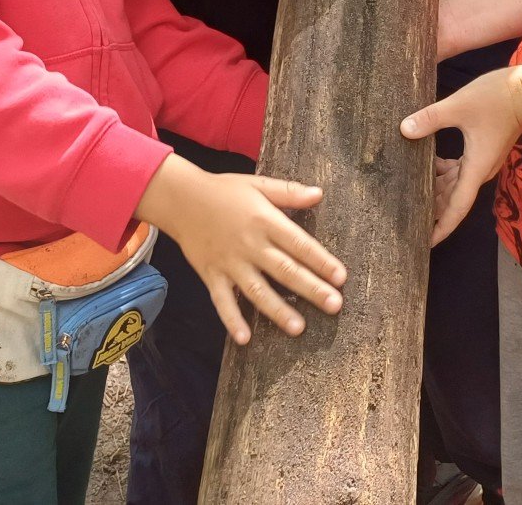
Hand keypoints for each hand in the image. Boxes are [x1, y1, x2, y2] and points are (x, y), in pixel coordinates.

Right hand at [137, 156, 346, 343]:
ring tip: (298, 327)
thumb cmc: (224, 191)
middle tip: (334, 305)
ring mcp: (230, 262)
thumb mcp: (258, 184)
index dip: (321, 260)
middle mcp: (250, 244)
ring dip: (277, 310)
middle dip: (310, 289)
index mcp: (265, 220)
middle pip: (284, 270)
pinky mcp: (212, 275)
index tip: (341, 277)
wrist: (181, 199)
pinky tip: (244, 338)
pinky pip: (222, 300)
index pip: (299, 243)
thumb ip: (289, 192)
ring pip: (257, 290)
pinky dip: (231, 319)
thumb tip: (319, 194)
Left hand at [400, 70, 521, 243]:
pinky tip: (432, 163)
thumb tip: (404, 130)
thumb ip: (430, 119)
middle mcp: (480, 170)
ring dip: (438, 189)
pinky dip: (446, 171)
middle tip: (409, 216)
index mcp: (476, 169)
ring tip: (412, 190)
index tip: (426, 243)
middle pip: (454, 199)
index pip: (457, 208)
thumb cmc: (496, 98)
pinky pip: (462, 170)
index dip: (441, 227)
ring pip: (457, 184)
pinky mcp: (484, 150)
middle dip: (434, 209)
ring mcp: (483, 161)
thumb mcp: (458, 106)